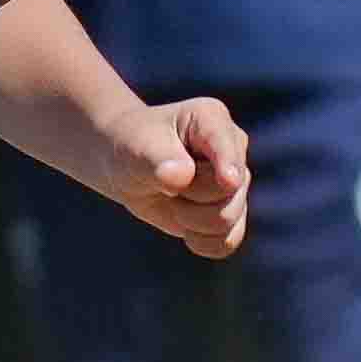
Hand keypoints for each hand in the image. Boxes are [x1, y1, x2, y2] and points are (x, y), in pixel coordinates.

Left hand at [107, 92, 250, 260]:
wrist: (125, 166)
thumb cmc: (131, 146)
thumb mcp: (135, 146)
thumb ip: (156, 158)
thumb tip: (180, 176)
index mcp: (212, 119)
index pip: (227, 146)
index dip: (230, 166)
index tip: (227, 181)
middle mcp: (232, 149)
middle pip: (229, 193)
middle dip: (190, 198)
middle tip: (164, 182)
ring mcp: (235, 182)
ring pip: (229, 221)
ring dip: (190, 221)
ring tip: (172, 198)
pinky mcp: (229, 210)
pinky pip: (228, 241)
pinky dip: (202, 242)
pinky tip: (185, 226)